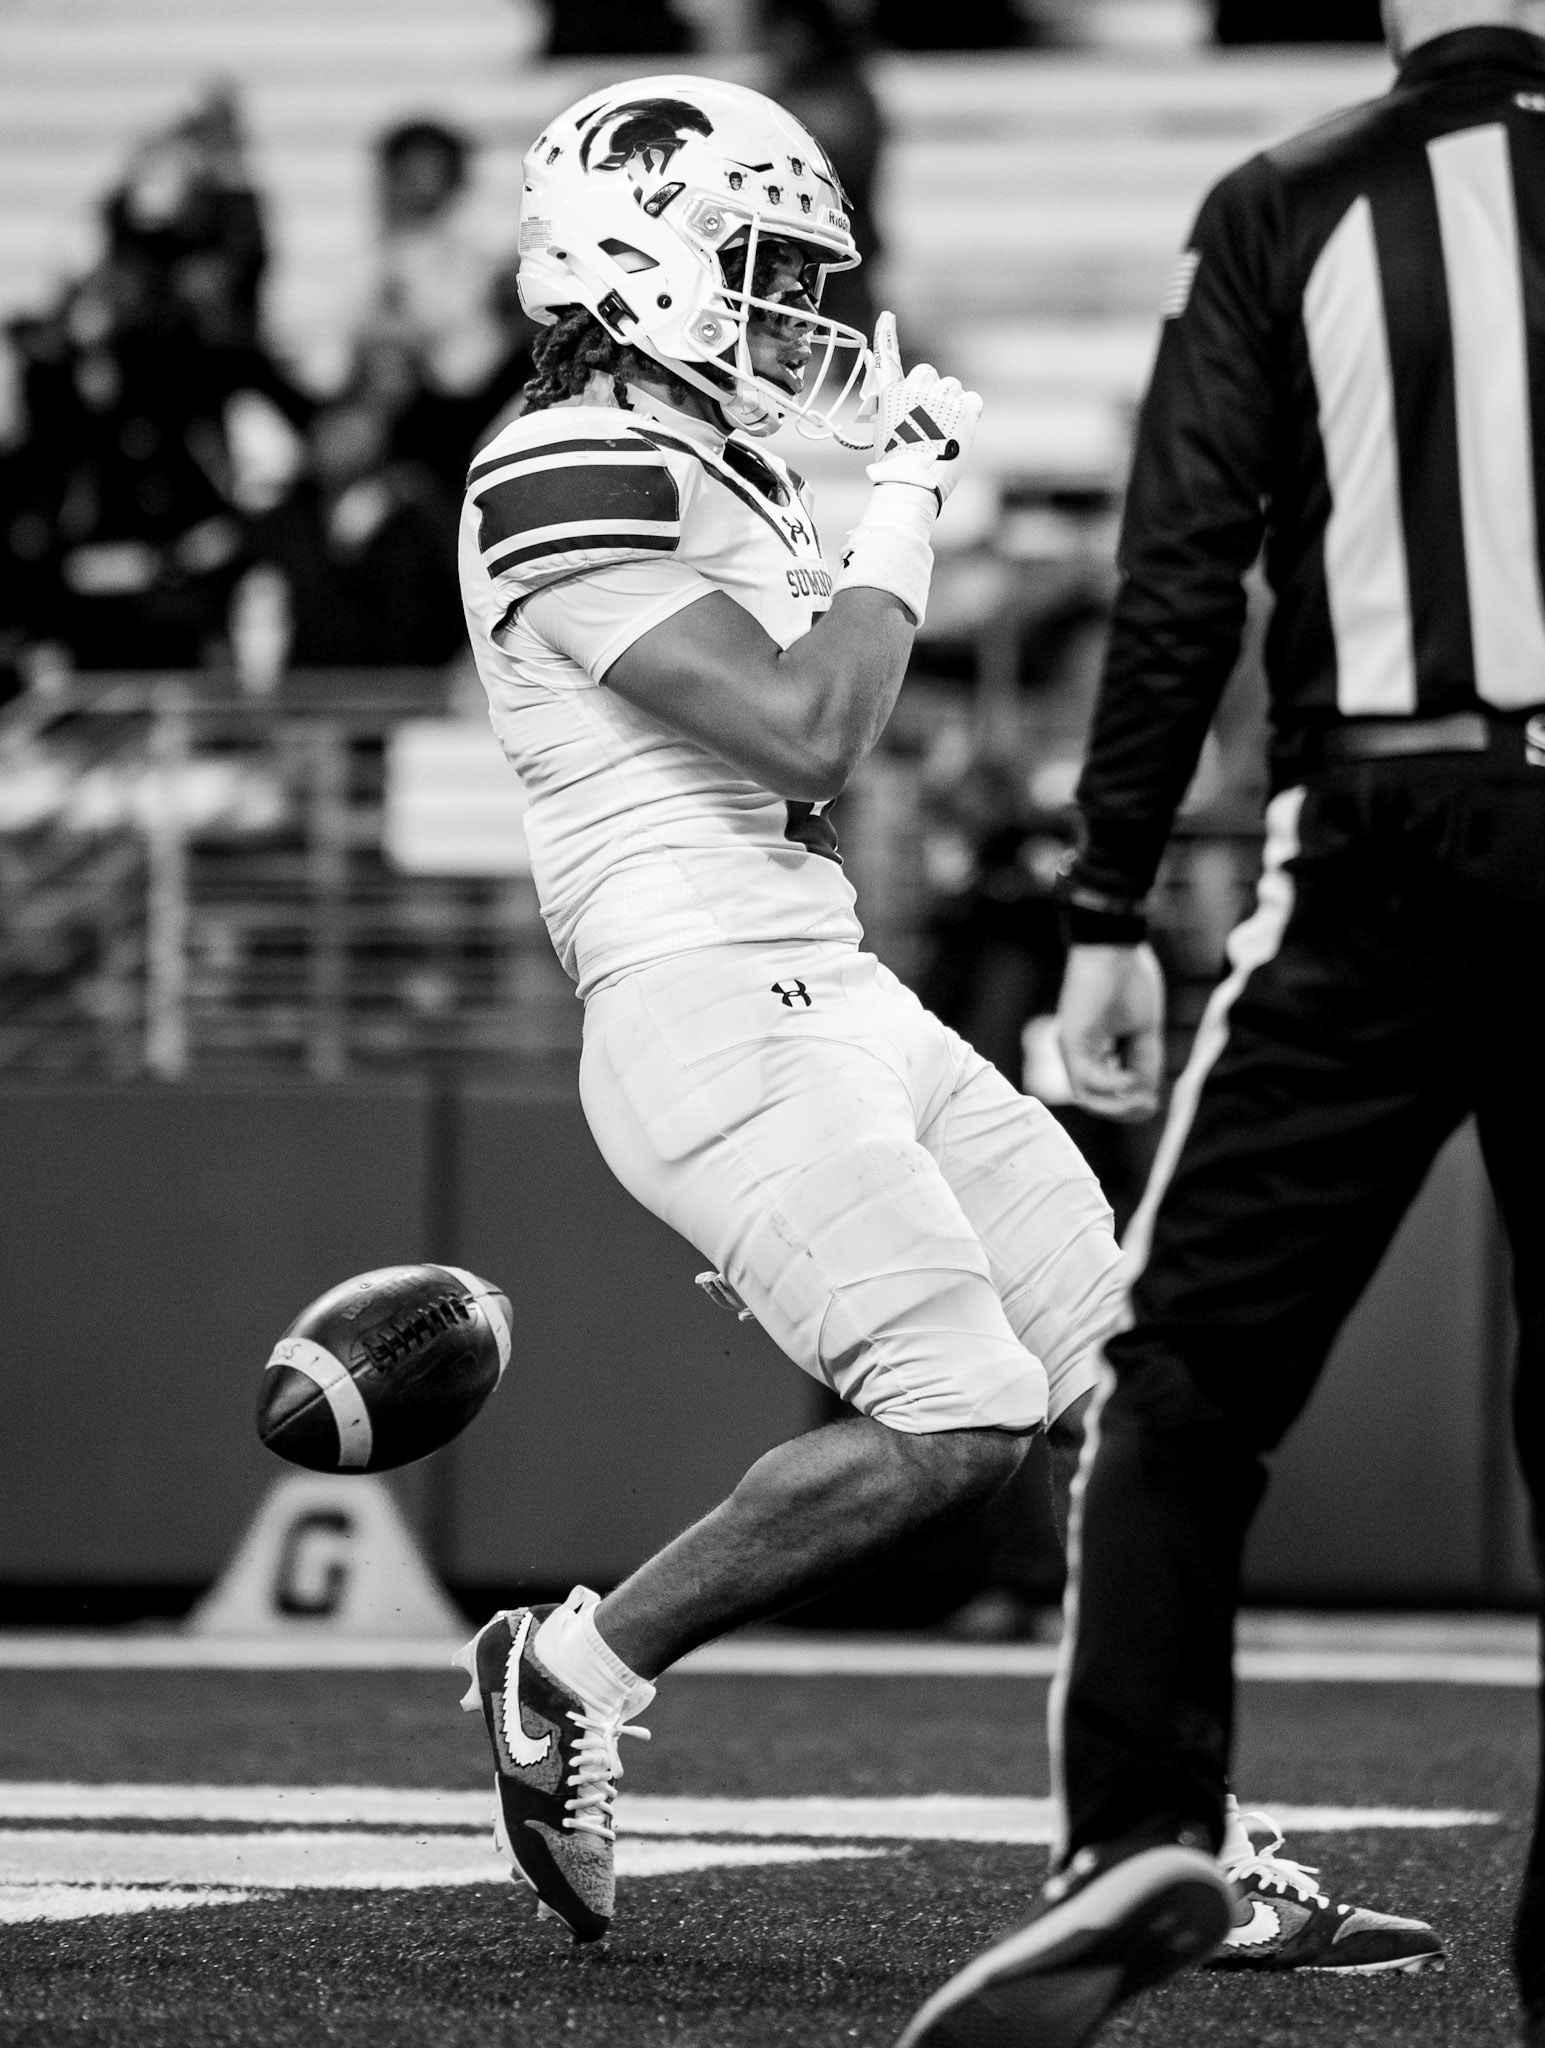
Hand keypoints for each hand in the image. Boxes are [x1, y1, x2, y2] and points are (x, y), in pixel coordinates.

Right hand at [861, 311, 981, 509]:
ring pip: (952, 387)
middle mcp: (917, 390)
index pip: (887, 357)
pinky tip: (959, 429)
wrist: (913, 483)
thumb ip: (889, 401)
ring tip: (943, 431)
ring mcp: (942, 399)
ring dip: (949, 403)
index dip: (886, 334)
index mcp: (893, 394)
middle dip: (930, 391)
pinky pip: (972, 399)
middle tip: (928, 419)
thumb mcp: (883, 430)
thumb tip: (882, 377)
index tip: (888, 316)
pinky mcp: (965, 410)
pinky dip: (968, 411)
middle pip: (929, 373)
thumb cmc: (897, 464)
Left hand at [1056, 943, 1165, 1122]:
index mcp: (1094, 1050)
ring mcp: (1072, 1048)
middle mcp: (1079, 1054)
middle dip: (1124, 1111)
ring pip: (1086, 1097)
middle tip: (1149, 1106)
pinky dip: (1110, 1086)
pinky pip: (1086, 1078)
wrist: (1115, 946)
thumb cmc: (1130, 979)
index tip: (1153, 1102)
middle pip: (1094, 1101)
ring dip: (1116, 1106)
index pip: (1107, 1092)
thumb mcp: (1144, 1030)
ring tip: (1142, 1098)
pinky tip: (1129, 1081)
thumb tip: (1149, 1097)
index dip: (1130, 1105)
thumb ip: (1144, 1063)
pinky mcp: (1071, 1040)